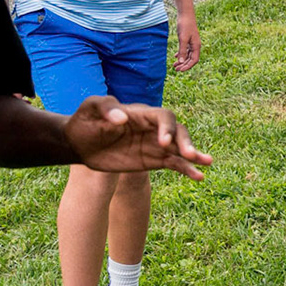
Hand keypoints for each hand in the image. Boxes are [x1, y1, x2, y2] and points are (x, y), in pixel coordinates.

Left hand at [64, 96, 211, 178]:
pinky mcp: (152, 161)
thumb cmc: (84, 120)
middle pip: (177, 132)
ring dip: (194, 155)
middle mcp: (152, 129)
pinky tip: (198, 177)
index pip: (163, 117)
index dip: (167, 128)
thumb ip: (105, 108)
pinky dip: (187, 170)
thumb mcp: (90, 108)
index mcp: (141, 114)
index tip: (162, 143)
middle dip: (185, 142)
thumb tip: (121, 118)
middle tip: (189, 155)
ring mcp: (154, 145)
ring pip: (180, 149)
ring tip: (207, 163)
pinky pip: (174, 164)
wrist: (78, 143)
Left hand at [172, 10, 201, 72]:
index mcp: (196, 46)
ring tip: (174, 65)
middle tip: (175, 69)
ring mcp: (192, 43)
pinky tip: (176, 56)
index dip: (187, 66)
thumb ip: (182, 51)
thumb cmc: (185, 26)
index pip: (194, 60)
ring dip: (182, 61)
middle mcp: (195, 46)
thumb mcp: (183, 39)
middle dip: (184, 65)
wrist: (186, 15)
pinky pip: (186, 50)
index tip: (180, 70)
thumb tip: (181, 62)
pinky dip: (181, 55)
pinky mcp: (188, 40)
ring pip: (188, 55)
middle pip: (191, 59)